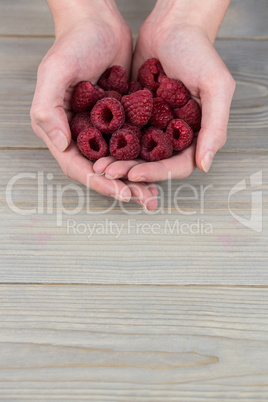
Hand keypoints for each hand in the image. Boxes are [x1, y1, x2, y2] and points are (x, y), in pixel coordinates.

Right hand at [30, 0, 157, 208]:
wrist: (98, 20)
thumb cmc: (73, 42)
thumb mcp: (55, 71)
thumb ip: (47, 108)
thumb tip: (59, 145)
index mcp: (62, 129)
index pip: (79, 166)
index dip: (100, 183)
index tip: (123, 193)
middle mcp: (82, 133)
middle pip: (102, 171)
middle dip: (122, 187)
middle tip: (145, 200)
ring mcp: (103, 128)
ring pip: (119, 161)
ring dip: (136, 178)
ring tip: (154, 192)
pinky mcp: (121, 118)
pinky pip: (133, 143)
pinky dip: (145, 157)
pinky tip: (160, 166)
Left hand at [95, 0, 234, 183]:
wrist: (172, 25)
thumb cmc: (199, 51)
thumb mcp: (216, 87)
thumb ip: (215, 127)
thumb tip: (205, 166)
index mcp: (195, 135)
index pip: (177, 166)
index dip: (156, 173)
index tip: (134, 174)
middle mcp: (173, 135)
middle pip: (152, 163)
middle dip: (130, 170)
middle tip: (107, 171)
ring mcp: (153, 125)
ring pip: (134, 152)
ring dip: (117, 160)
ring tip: (98, 164)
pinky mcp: (135, 114)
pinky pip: (122, 133)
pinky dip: (109, 140)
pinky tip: (94, 144)